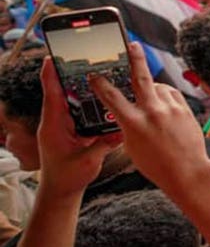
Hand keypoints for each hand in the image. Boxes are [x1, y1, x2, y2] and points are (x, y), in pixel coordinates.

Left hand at [35, 58, 121, 196]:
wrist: (61, 191)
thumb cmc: (68, 178)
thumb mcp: (88, 162)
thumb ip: (104, 144)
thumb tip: (122, 130)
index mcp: (53, 126)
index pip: (51, 94)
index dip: (51, 74)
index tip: (54, 55)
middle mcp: (56, 121)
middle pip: (61, 90)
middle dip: (70, 72)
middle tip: (83, 54)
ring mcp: (63, 124)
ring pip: (71, 98)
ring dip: (81, 84)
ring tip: (95, 69)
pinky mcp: (72, 128)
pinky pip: (79, 108)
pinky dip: (89, 99)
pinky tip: (102, 92)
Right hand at [90, 42, 209, 197]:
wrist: (187, 171)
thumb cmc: (155, 165)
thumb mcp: (131, 147)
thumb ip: (128, 125)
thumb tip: (127, 110)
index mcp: (133, 124)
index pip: (112, 97)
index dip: (100, 83)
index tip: (94, 74)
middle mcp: (152, 112)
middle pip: (141, 77)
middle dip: (135, 58)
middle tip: (132, 44)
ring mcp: (171, 109)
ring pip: (158, 87)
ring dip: (152, 89)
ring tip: (151, 102)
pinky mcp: (185, 108)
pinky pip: (171, 94)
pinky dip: (165, 95)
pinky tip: (163, 103)